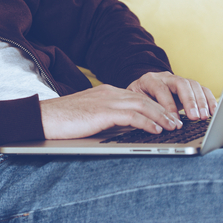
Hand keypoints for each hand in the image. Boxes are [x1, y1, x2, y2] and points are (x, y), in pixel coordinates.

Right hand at [40, 84, 183, 139]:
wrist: (43, 117)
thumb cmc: (63, 121)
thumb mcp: (90, 116)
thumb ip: (107, 117)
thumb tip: (124, 129)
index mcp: (106, 93)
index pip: (138, 97)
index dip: (156, 106)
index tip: (169, 116)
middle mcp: (109, 93)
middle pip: (145, 99)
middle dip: (165, 110)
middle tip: (179, 122)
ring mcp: (106, 100)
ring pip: (143, 105)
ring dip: (162, 116)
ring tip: (174, 126)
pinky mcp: (103, 112)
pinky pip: (132, 116)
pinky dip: (148, 122)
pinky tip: (157, 129)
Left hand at [127, 71, 216, 121]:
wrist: (141, 91)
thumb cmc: (137, 100)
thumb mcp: (135, 104)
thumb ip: (143, 110)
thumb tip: (153, 124)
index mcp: (149, 80)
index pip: (161, 89)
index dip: (168, 105)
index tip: (174, 121)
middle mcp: (165, 77)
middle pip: (180, 84)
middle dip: (189, 101)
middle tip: (195, 117)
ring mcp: (178, 80)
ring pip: (193, 85)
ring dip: (201, 102)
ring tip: (204, 116)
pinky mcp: (189, 87)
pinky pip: (202, 89)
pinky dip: (209, 100)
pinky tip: (213, 111)